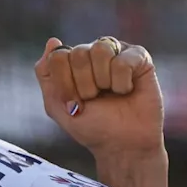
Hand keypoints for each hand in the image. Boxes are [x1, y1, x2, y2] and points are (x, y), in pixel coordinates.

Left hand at [34, 37, 163, 157]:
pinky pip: (123, 61)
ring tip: (111, 93)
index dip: (65, 84)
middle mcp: (94, 52)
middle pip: (79, 53)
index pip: (58, 56)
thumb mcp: (57, 106)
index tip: (74, 103)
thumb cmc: (91, 126)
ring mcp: (117, 52)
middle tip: (94, 100)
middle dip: (84, 85)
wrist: (123, 145)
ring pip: (100, 50)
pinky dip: (122, 83)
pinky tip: (127, 91)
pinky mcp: (139, 58)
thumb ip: (46, 74)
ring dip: (103, 81)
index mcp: (72, 61)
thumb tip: (53, 41)